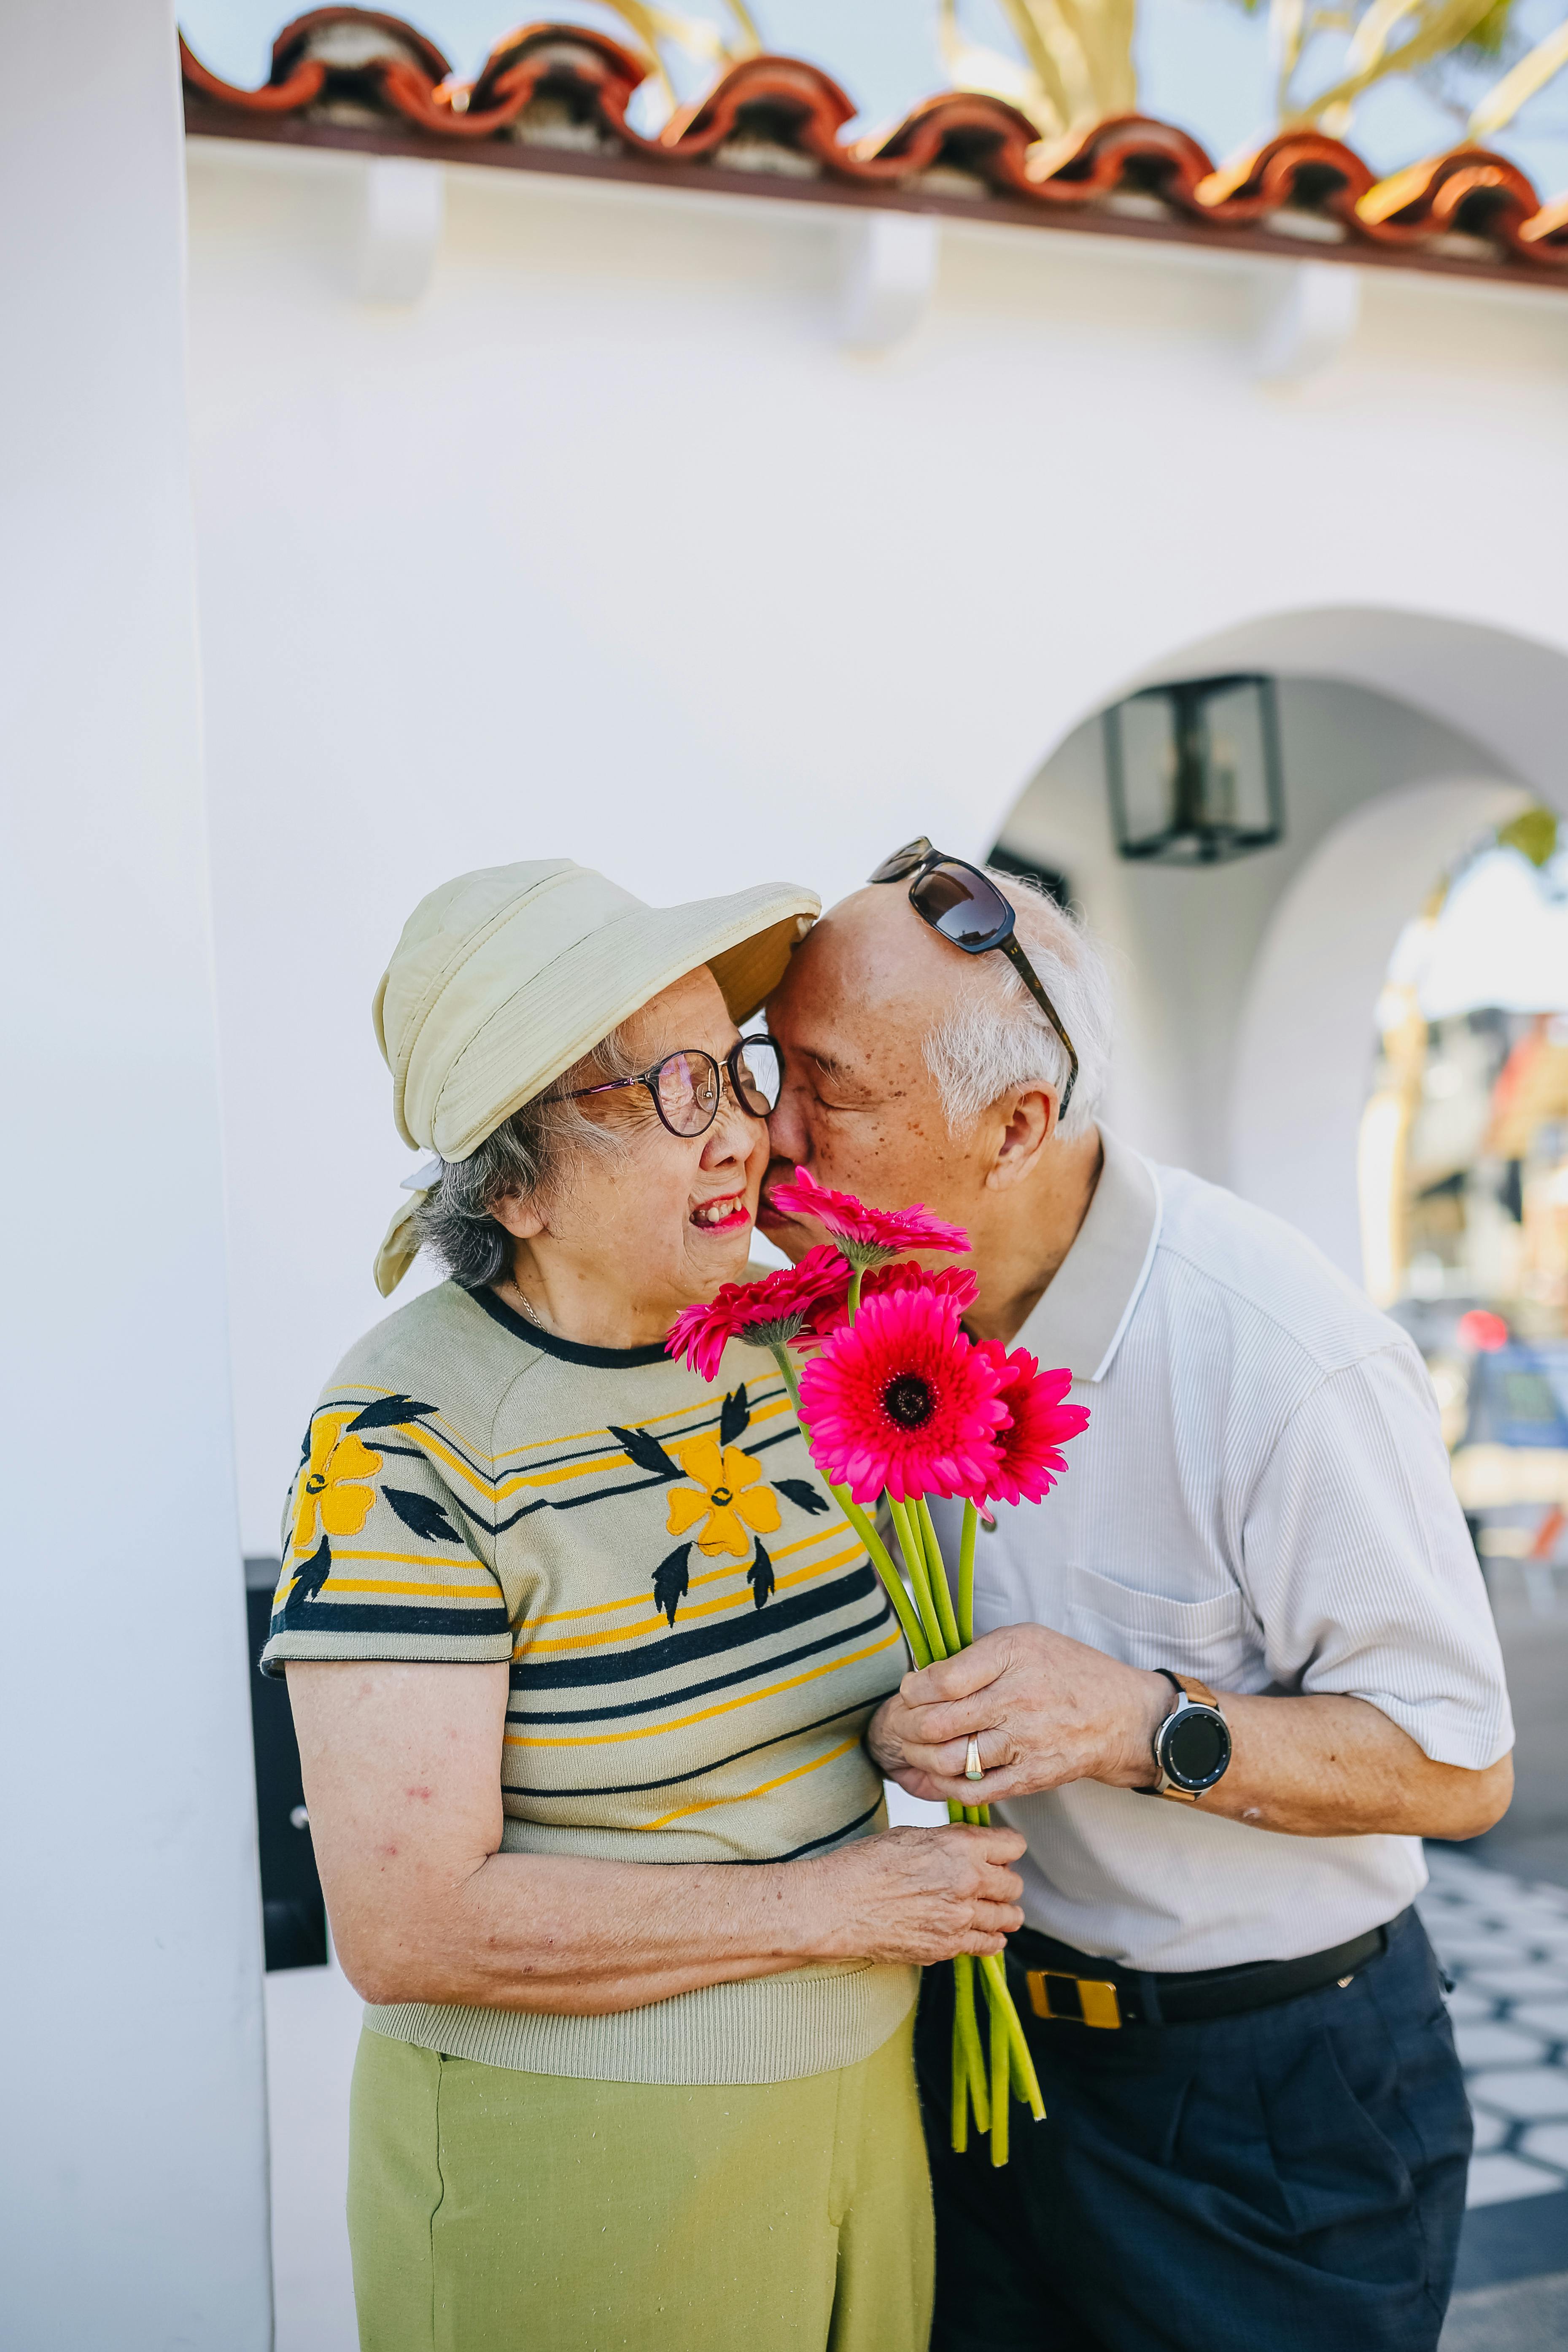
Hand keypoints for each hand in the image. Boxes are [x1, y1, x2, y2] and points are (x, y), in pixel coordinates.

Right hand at [802, 1823, 1026, 1962]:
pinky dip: (989, 1939)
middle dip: (1004, 1882)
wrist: (837, 1906)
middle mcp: (968, 1882)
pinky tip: (979, 1932)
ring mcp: (961, 1919)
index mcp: (960, 1847)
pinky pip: (988, 1945)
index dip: (1006, 1848)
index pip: (1013, 1845)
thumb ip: (950, 1841)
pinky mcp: (949, 1947)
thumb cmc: (864, 1866)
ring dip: (1002, 1913)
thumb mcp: (911, 1836)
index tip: (1000, 1853)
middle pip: (1014, 1884)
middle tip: (990, 1883)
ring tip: (991, 1911)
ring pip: (1008, 1918)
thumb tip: (972, 1845)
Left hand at [866, 1622, 1170, 1804]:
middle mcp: (1017, 1699)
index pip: (941, 1680)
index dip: (913, 1689)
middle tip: (901, 1724)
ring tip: (914, 1749)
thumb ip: (975, 1656)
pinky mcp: (1031, 1776)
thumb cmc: (1068, 1671)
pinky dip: (947, 1786)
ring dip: (921, 1758)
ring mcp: (1024, 1742)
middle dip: (906, 1727)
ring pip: (951, 1759)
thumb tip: (922, 1679)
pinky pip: (975, 1790)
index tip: (910, 1690)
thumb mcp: (1025, 1640)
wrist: (1123, 1716)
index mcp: (1013, 1656)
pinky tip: (939, 1774)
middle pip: (937, 1723)